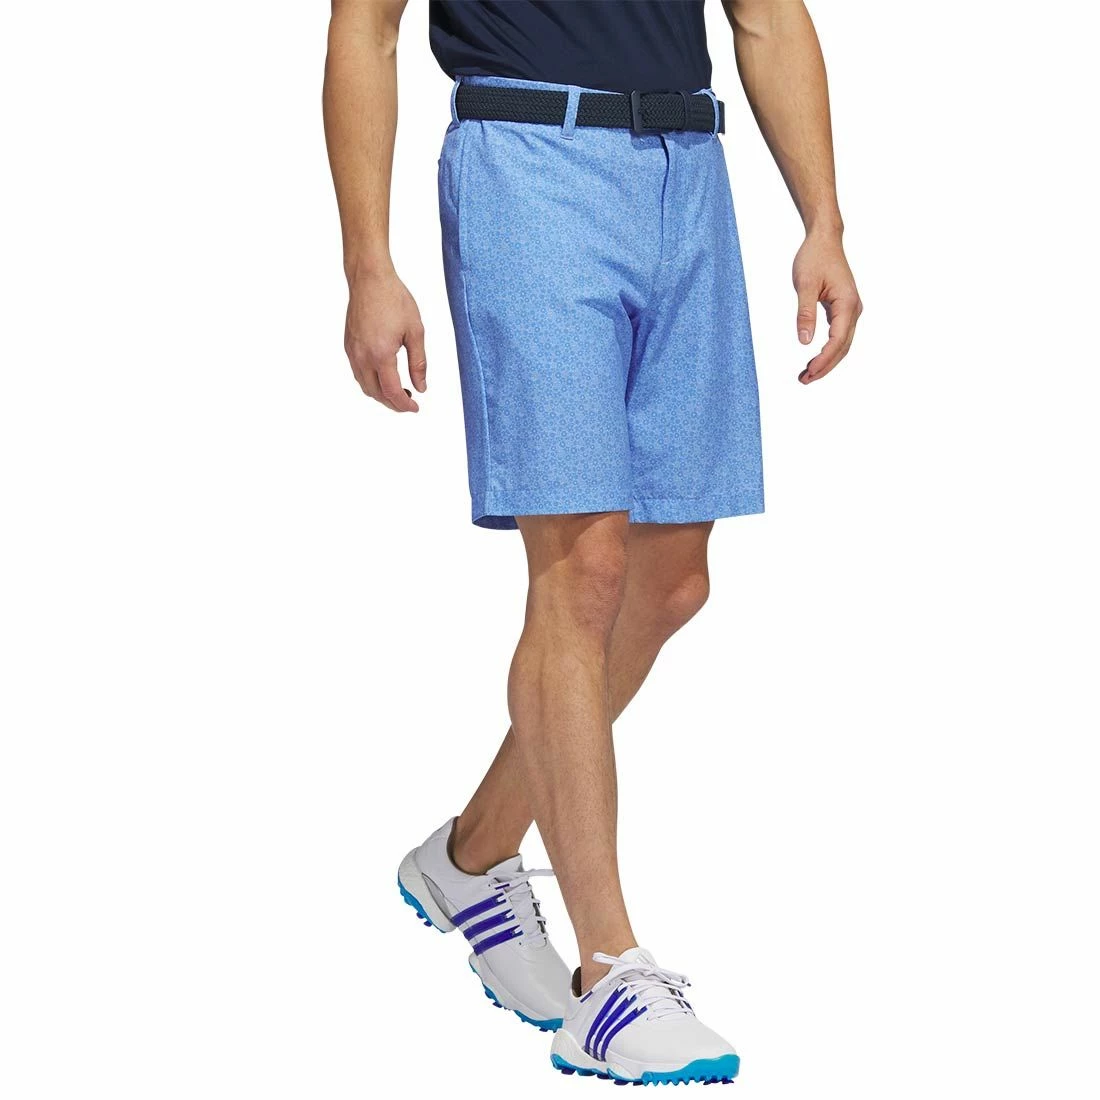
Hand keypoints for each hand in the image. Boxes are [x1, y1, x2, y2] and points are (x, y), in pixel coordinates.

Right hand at [344, 269, 426, 411]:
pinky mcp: (348, 345)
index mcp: (381, 354)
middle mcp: (362, 357)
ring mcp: (352, 352)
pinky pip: (358, 373)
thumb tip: (421, 387)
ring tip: (399, 391)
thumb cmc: (394, 299)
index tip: (415, 408)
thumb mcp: (415, 332)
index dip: (404, 405)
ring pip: (364, 386)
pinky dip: (370, 382)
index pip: (392, 392)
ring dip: (381, 394)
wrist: (369, 279)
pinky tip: (384, 376)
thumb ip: (418, 363)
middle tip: (409, 403)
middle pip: (376, 394)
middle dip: (393, 403)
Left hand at [793, 230, 861, 383]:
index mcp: (847, 303)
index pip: (837, 341)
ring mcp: (851, 310)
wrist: (824, 240)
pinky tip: (813, 359)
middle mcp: (854, 309)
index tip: (808, 373)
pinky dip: (827, 350)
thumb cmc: (813, 258)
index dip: (823, 360)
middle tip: (804, 381)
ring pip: (842, 344)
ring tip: (806, 375)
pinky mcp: (844, 309)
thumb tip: (805, 341)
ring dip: (826, 361)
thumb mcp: (804, 285)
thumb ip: (805, 313)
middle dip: (825, 367)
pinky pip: (839, 336)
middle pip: (842, 347)